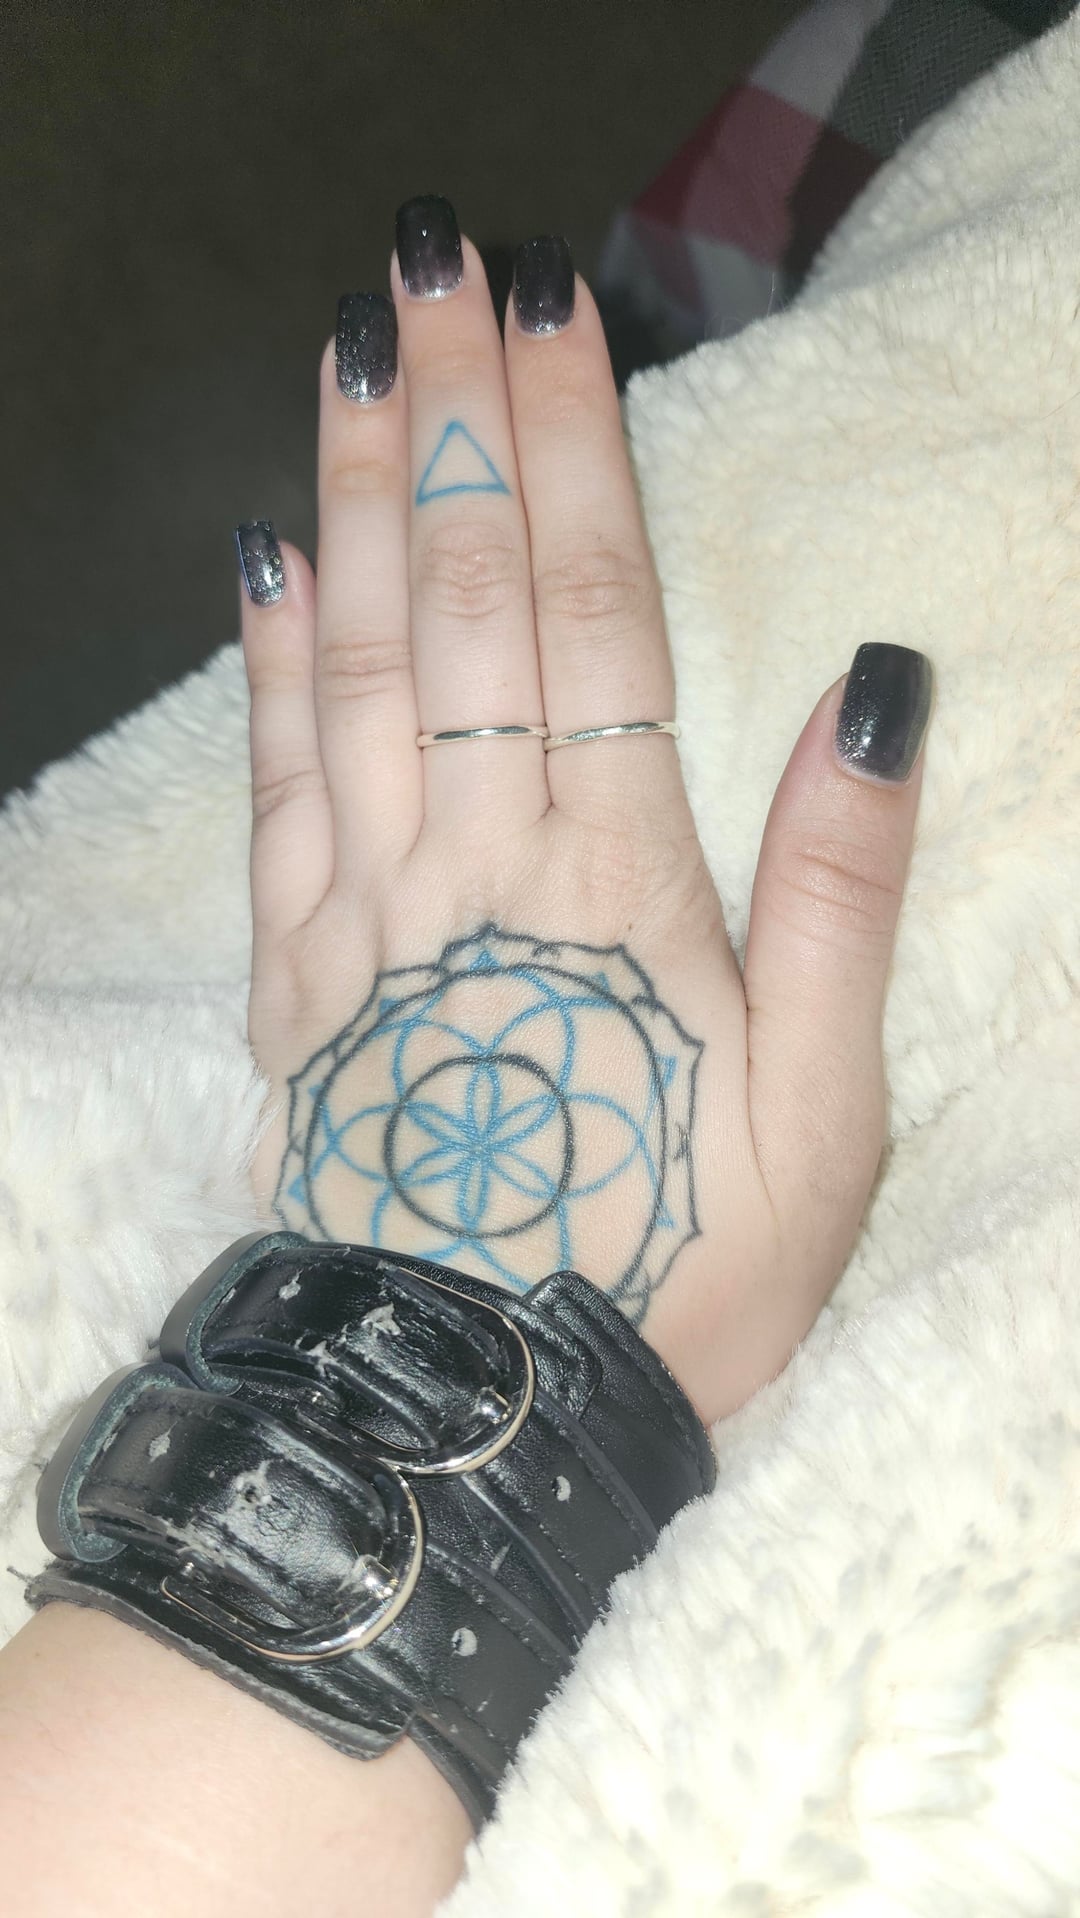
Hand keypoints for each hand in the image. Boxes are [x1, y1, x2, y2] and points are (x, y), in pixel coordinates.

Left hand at [239, 195, 931, 1426]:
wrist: (473, 1409)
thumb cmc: (670, 1269)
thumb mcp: (818, 1117)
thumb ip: (837, 899)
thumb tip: (873, 690)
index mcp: (612, 882)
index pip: (592, 614)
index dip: (572, 447)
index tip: (547, 305)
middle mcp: (474, 860)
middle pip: (467, 599)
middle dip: (454, 418)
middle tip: (433, 261)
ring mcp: (365, 910)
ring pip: (359, 663)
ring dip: (356, 498)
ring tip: (349, 353)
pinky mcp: (295, 973)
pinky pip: (277, 788)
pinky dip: (271, 665)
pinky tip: (265, 557)